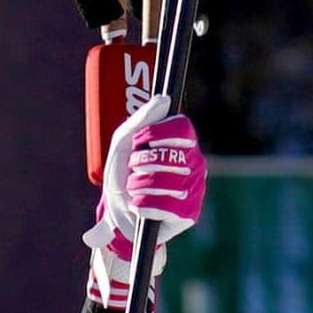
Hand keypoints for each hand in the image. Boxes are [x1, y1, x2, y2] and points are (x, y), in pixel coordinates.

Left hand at [101, 94, 207, 243]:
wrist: (116, 212)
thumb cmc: (123, 173)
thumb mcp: (124, 142)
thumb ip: (142, 119)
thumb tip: (164, 99)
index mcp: (184, 143)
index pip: (182, 126)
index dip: (156, 132)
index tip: (140, 141)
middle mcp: (196, 163)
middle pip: (171, 154)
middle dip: (141, 162)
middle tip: (134, 168)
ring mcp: (196, 189)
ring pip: (165, 181)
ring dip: (138, 185)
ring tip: (134, 188)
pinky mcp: (189, 214)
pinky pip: (164, 206)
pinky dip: (142, 205)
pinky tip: (139, 206)